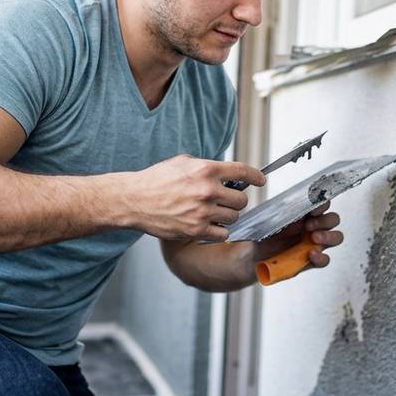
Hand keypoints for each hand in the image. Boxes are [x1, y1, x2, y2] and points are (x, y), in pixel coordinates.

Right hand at [121, 155, 265, 241]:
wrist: (134, 200)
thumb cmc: (156, 180)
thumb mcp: (183, 163)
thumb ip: (207, 167)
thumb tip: (228, 174)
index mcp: (205, 170)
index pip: (242, 171)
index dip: (256, 176)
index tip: (261, 180)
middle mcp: (207, 190)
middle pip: (242, 199)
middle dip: (236, 200)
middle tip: (225, 200)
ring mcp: (202, 212)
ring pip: (234, 217)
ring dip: (227, 215)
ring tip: (212, 212)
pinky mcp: (196, 230)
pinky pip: (223, 233)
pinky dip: (219, 230)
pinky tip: (208, 225)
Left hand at [253, 202, 342, 270]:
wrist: (253, 258)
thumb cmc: (262, 235)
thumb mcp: (265, 220)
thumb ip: (271, 210)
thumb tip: (266, 201)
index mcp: (304, 213)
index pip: (321, 203)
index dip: (321, 204)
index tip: (314, 207)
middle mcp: (313, 227)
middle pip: (332, 219)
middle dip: (325, 220)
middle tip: (309, 225)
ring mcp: (314, 244)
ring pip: (336, 237)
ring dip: (329, 236)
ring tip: (315, 238)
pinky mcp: (311, 261)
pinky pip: (325, 260)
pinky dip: (321, 257)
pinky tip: (311, 255)